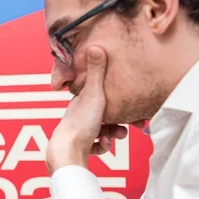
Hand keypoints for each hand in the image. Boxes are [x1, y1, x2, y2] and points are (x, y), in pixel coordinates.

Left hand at [46, 47, 127, 173]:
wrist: (67, 153)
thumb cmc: (80, 123)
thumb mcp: (93, 94)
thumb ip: (97, 72)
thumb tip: (94, 46)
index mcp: (80, 101)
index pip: (100, 96)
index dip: (116, 99)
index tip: (131, 105)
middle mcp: (78, 115)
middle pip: (104, 115)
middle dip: (119, 120)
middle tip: (132, 126)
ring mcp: (78, 132)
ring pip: (102, 131)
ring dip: (113, 134)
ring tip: (117, 136)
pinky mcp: (79, 148)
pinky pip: (96, 145)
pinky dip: (102, 146)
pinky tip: (102, 146)